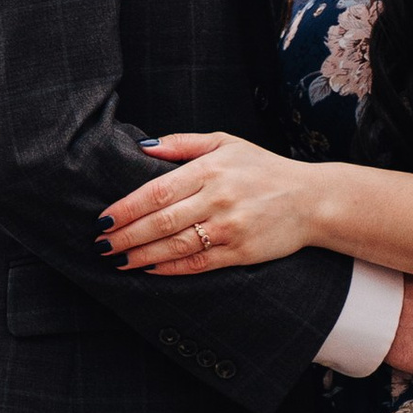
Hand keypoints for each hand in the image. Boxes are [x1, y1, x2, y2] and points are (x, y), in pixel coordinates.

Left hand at [99, 131, 317, 273]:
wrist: (311, 200)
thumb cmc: (263, 169)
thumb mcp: (226, 143)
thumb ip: (183, 144)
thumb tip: (142, 147)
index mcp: (211, 169)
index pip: (158, 191)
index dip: (127, 206)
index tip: (104, 217)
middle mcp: (218, 198)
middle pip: (161, 221)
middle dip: (126, 234)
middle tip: (101, 243)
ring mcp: (229, 228)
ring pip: (175, 246)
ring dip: (142, 255)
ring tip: (118, 259)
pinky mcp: (240, 252)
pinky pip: (198, 264)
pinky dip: (170, 269)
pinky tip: (150, 269)